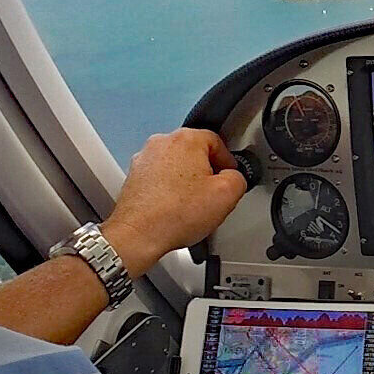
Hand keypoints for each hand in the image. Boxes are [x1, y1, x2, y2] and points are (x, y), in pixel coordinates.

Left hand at [102, 129, 246, 275]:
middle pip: (195, 152)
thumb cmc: (173, 215)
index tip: (229, 176)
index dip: (228, 161)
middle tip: (211, 194)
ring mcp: (145, 159)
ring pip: (177, 165)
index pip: (217, 141)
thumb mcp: (228, 194)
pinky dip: (169, 190)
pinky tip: (175, 208)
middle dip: (205, 171)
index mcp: (186, 139)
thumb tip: (234, 178)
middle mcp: (162, 144)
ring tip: (191, 205)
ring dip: (186, 181)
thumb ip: (240, 177)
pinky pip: (160, 178)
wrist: (138, 234)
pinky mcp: (134, 176)